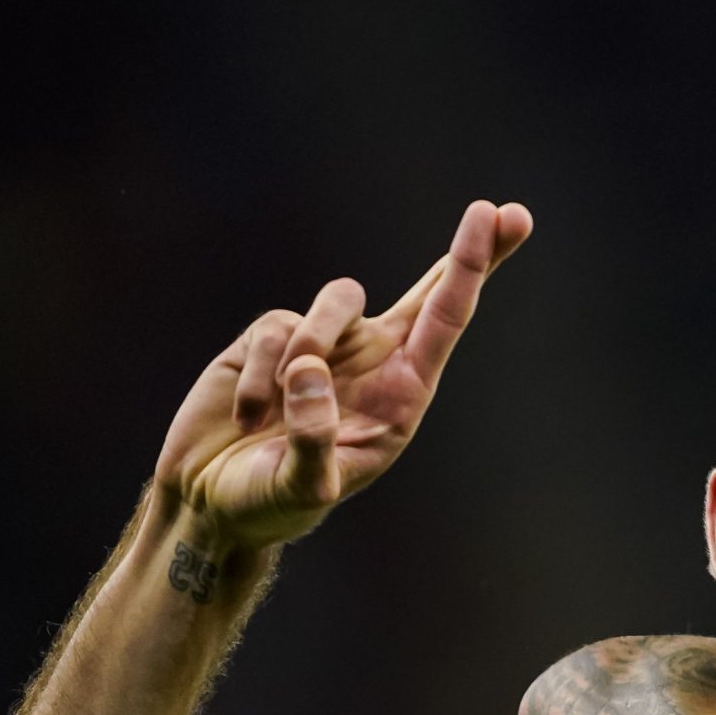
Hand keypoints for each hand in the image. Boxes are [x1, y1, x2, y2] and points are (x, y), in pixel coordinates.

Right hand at [155, 199, 532, 552]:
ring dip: (312, 346)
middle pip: (429, 292)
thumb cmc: (268, 503)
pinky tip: (248, 417)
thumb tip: (311, 371)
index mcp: (401, 397)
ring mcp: (324, 345)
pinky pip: (274, 330)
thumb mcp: (302, 490)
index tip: (505, 220)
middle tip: (501, 212)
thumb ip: (314, 440)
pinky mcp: (271, 338)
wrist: (209, 500)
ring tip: (274, 416)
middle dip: (467, 254)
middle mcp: (374, 363)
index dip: (473, 270)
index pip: (446, 322)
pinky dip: (259, 377)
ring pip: (338, 300)